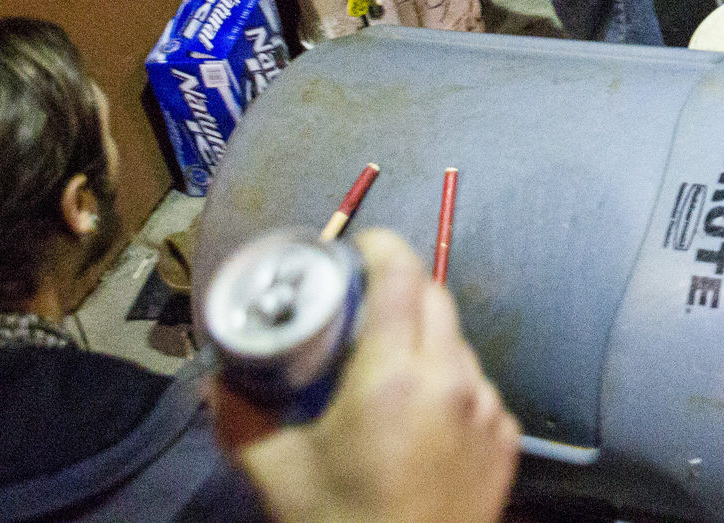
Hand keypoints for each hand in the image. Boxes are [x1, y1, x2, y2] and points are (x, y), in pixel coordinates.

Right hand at [218, 230, 519, 522]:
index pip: (401, 275)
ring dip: (421, 341)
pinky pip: (474, 386)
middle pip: (433, 298)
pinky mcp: (505, 437)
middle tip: (354, 309)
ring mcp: (487, 408)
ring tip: (378, 373)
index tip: (352, 251)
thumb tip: (218, 377)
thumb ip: (241, 418)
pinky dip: (445, 385)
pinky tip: (412, 419)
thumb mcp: (278, 476)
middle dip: (395, 291)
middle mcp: (453, 380)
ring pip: (457, 343)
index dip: (377, 248)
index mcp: (396, 377)